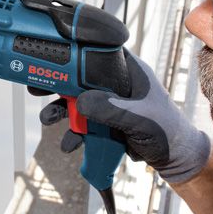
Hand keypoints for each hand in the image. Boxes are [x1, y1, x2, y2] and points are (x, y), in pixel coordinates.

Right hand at [38, 51, 209, 183]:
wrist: (176, 160)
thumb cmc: (168, 132)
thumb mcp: (140, 119)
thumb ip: (112, 110)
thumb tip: (81, 101)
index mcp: (128, 71)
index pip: (97, 53)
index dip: (73, 53)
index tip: (51, 58)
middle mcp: (116, 83)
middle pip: (79, 77)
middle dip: (58, 84)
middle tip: (37, 88)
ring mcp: (110, 103)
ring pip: (77, 101)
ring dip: (61, 111)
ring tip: (49, 120)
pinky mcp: (106, 121)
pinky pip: (83, 123)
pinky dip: (73, 132)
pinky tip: (70, 144)